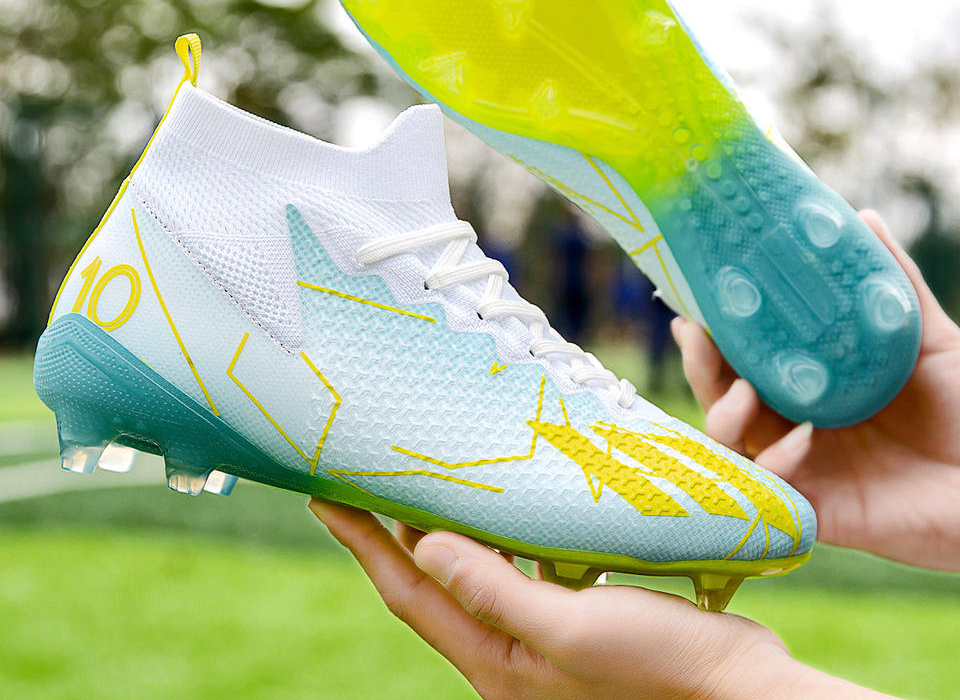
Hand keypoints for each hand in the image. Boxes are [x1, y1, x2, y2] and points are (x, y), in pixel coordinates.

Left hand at [310, 500, 890, 699]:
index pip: (409, 592)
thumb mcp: (571, 630)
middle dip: (396, 527)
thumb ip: (496, 591)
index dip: (363, 543)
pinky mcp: (575, 610)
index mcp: (496, 661)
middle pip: (434, 578)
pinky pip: (522, 562)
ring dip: (451, 521)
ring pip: (477, 565)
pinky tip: (510, 496)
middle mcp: (508, 647)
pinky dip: (507, 528)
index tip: (324, 497)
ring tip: (429, 472)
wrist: (738, 691)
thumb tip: (425, 545)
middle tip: (371, 470)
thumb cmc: (660, 670)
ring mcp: (541, 630)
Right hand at [673, 210, 959, 570]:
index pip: (744, 358)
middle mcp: (792, 424)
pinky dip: (777, 460)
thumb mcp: (926, 338)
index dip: (714, 334)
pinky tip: (804, 438)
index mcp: (808, 385)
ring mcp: (799, 467)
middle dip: (699, 368)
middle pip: (720, 397)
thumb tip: (864, 217)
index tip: (695, 303)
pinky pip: (770, 486)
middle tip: (694, 335)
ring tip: (744, 391)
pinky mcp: (813, 509)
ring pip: (728, 442)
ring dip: (723, 412)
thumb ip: (893, 282)